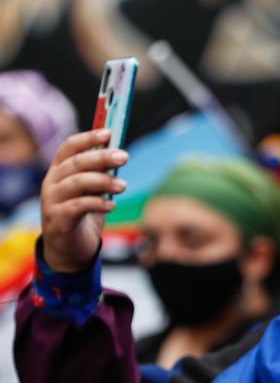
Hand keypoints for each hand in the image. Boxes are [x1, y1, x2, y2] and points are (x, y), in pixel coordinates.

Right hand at [40, 129, 126, 272]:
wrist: (69, 249)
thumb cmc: (83, 214)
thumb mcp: (92, 191)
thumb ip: (101, 174)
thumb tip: (119, 155)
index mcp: (60, 171)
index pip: (69, 147)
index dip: (87, 138)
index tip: (109, 133)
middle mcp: (52, 182)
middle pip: (75, 163)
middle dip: (101, 157)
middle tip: (124, 157)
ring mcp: (52, 201)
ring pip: (76, 183)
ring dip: (102, 181)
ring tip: (123, 186)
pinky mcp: (58, 219)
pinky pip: (78, 206)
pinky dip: (97, 203)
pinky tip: (111, 205)